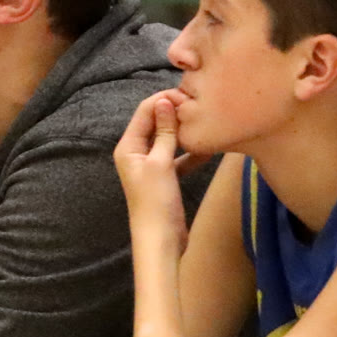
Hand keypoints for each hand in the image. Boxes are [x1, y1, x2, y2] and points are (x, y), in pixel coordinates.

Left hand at [115, 92, 200, 255]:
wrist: (161, 242)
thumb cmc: (156, 202)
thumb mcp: (160, 163)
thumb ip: (164, 133)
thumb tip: (165, 102)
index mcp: (128, 147)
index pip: (144, 112)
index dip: (164, 100)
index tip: (188, 94)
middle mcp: (136, 153)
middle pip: (155, 124)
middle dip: (174, 113)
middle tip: (199, 104)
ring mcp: (150, 166)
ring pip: (168, 140)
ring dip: (183, 132)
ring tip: (204, 120)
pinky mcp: (164, 178)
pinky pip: (177, 158)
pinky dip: (190, 153)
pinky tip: (208, 148)